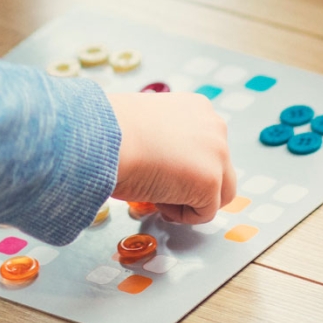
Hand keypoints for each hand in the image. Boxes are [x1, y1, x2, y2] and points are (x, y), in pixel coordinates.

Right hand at [108, 93, 234, 224]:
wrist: (103, 138)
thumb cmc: (110, 132)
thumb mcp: (146, 125)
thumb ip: (167, 140)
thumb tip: (164, 164)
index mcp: (197, 108)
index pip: (205, 147)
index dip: (183, 166)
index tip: (159, 169)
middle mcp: (214, 127)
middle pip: (220, 170)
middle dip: (191, 185)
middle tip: (158, 187)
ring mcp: (217, 154)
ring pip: (218, 193)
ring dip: (189, 200)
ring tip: (156, 193)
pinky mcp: (210, 181)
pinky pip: (204, 213)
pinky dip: (180, 214)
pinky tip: (155, 198)